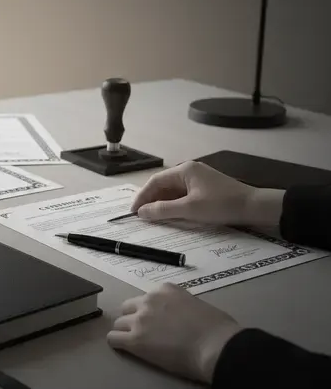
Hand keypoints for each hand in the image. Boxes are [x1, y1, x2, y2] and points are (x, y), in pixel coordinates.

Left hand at [107, 283, 242, 383]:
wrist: (216, 346)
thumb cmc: (217, 329)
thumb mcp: (196, 303)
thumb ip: (179, 305)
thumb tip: (176, 315)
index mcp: (165, 289)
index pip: (146, 298)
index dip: (151, 311)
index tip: (158, 321)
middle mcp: (149, 300)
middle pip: (128, 308)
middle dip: (133, 318)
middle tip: (145, 331)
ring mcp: (140, 319)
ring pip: (119, 323)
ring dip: (126, 331)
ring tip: (137, 342)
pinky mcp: (135, 339)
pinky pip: (113, 338)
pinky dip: (117, 343)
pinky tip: (124, 348)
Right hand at [131, 161, 284, 225]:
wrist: (255, 207)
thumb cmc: (221, 205)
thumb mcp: (189, 209)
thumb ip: (162, 210)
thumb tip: (141, 212)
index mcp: (184, 170)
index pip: (155, 182)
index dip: (142, 197)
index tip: (134, 212)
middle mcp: (190, 170)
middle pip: (163, 185)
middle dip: (151, 200)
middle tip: (142, 216)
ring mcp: (199, 179)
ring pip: (173, 191)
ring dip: (163, 204)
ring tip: (154, 218)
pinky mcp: (206, 188)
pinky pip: (184, 195)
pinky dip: (175, 204)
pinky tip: (172, 215)